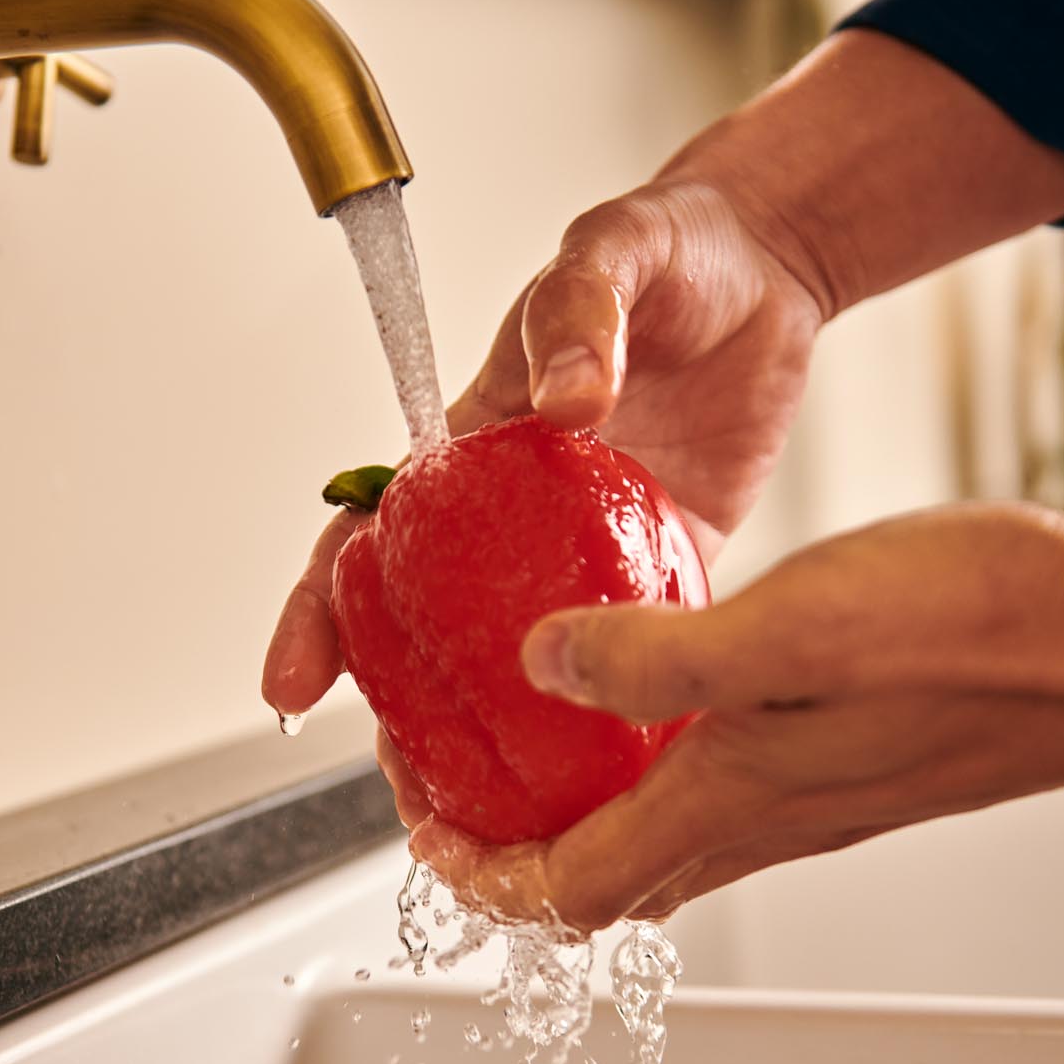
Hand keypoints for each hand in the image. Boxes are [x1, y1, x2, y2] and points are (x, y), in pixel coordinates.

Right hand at [262, 177, 824, 824]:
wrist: (769, 269)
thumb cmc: (671, 251)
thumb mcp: (613, 254)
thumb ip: (581, 311)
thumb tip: (566, 396)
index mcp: (469, 447)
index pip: (368, 536)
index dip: (319, 610)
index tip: (294, 680)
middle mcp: (512, 514)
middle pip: (427, 627)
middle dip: (399, 710)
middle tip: (403, 785)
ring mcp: (582, 551)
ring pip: (517, 659)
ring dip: (491, 732)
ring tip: (485, 813)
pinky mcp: (661, 568)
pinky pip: (625, 649)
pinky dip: (605, 710)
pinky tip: (599, 773)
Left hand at [411, 502, 1063, 930]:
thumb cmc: (981, 634)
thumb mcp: (791, 626)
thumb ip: (653, 656)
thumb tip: (539, 665)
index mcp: (729, 800)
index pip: (563, 889)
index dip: (472, 870)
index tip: (421, 823)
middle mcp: (762, 819)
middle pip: (600, 880)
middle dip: (510, 842)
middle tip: (460, 778)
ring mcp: (810, 797)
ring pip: (659, 837)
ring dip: (577, 803)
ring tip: (533, 729)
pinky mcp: (850, 757)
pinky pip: (720, 788)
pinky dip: (654, 758)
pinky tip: (660, 679)